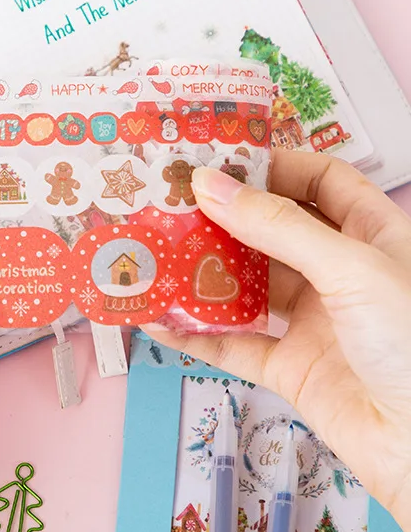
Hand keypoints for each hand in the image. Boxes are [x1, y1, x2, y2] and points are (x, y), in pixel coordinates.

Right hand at [144, 150, 410, 531]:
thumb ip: (279, 226)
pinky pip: (234, 344)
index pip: (320, 182)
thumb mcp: (352, 269)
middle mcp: (339, 273)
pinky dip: (197, 333)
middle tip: (173, 204)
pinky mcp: (291, 368)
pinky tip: (162, 319)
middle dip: (224, 217)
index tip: (221, 163)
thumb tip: (212, 186)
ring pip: (247, 286)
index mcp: (372, 236)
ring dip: (204, 273)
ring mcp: (313, 321)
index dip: (273, 167)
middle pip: (272, 231)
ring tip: (158, 253)